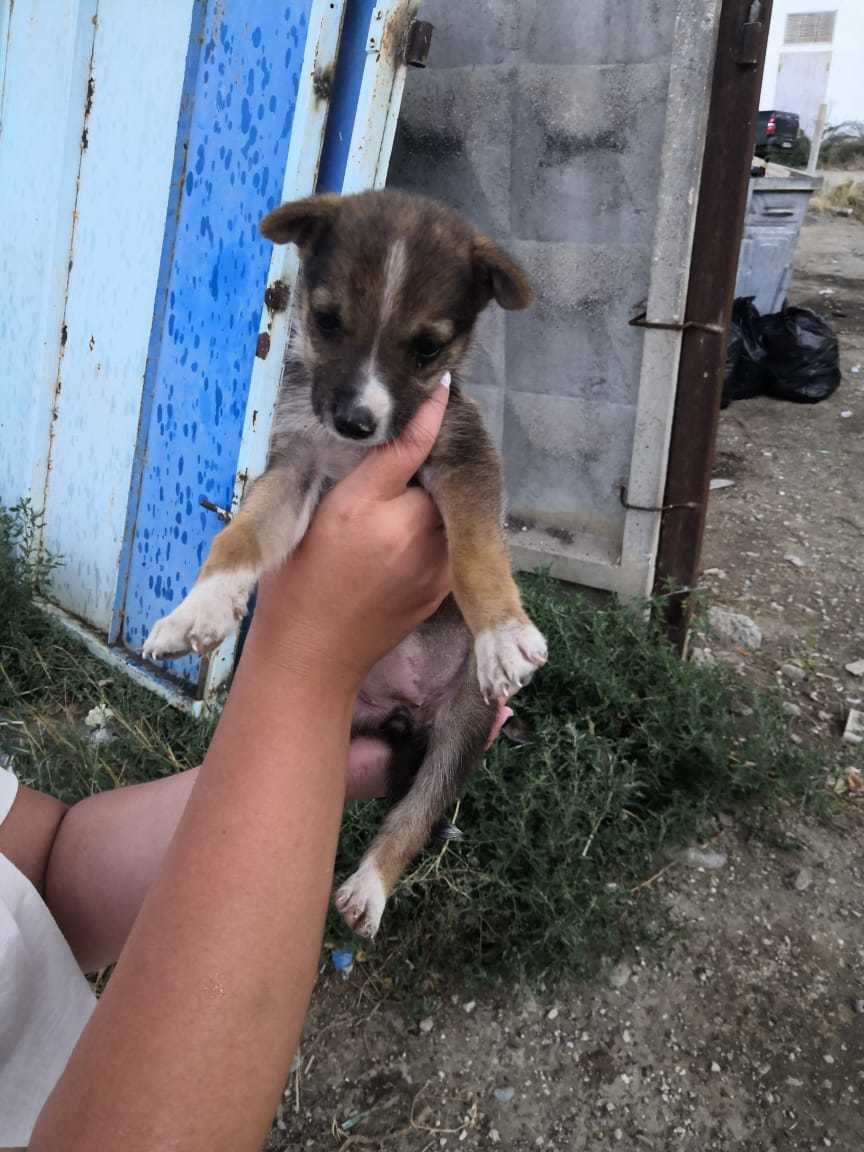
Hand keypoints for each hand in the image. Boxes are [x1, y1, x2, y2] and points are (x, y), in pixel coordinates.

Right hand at [247, 378, 451, 691]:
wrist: (310, 655)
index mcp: (396, 514)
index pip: (421, 446)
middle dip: (419, 469)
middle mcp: (429, 540)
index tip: (438, 385)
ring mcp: (440, 570)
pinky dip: (425, 534)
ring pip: (440, 512)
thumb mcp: (327, 509)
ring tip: (383, 510)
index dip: (426, 416)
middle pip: (436, 480)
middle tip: (385, 467)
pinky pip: (441, 545)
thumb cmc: (302, 579)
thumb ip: (381, 461)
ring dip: (424, 501)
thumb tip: (422, 412)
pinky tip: (390, 543)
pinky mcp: (440, 591)